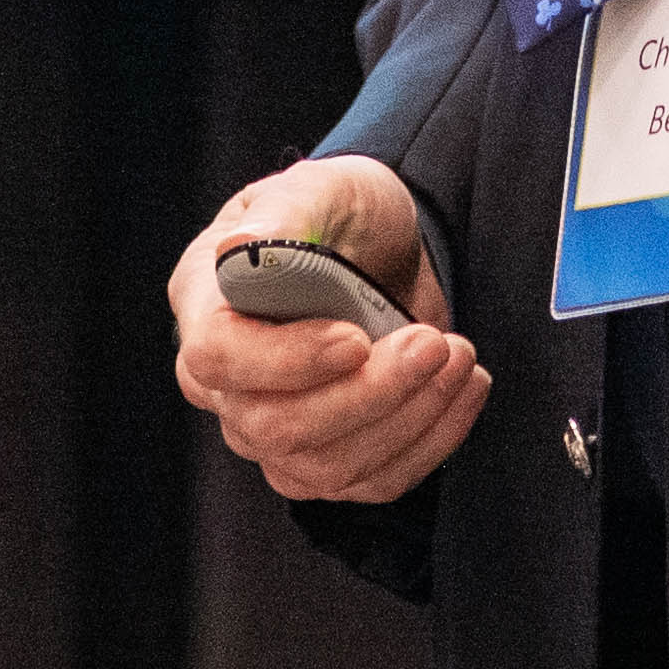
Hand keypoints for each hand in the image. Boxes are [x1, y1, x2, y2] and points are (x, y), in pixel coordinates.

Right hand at [167, 154, 485, 504]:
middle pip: (273, 428)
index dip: (284, 361)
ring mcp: (269, 431)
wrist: (381, 247)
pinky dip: (430, 441)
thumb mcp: (319, 187)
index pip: (217, 359)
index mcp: (205, 305)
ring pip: (326, 467)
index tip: (356, 339)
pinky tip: (464, 389)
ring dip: (408, 418)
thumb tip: (241, 250)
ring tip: (460, 356)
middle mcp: (225, 384)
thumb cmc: (340, 210)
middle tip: (433, 343)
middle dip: (367, 394)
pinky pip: (372, 481)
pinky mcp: (324, 461)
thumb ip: (284, 213)